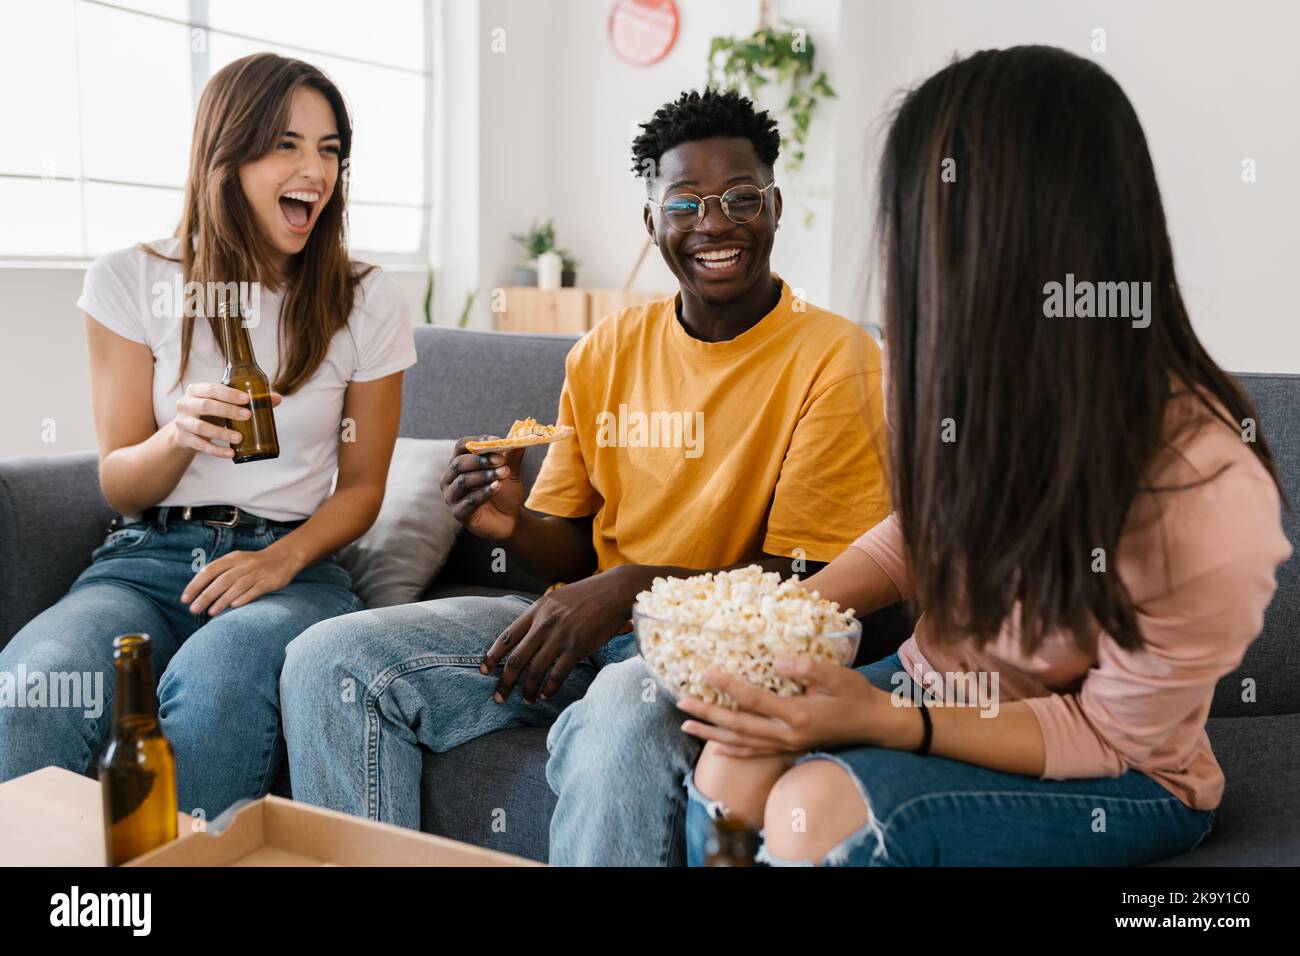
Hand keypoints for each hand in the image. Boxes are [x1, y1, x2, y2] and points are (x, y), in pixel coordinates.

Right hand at [174, 383, 282, 458]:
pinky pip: (200, 445)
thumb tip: (277, 399)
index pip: (212, 389)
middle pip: (206, 406)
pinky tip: (231, 453)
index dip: (229, 394)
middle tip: (247, 416)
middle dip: (228, 411)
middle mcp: (186, 404)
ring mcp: (182, 422)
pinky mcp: (184, 439)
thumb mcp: (224, 402)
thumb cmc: (211, 411)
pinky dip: (216, 450)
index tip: (247, 399)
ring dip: (222, 433)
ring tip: (240, 438)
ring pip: (201, 427)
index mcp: (196, 390)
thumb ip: (248, 400)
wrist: (187, 429)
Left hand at [180, 545, 302, 615]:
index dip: (196, 585)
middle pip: (221, 580)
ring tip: (210, 612)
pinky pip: (255, 590)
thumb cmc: (255, 564)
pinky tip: (234, 606)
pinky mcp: (269, 581)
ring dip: (222, 599)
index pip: (209, 570)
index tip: (185, 599)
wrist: (285, 557)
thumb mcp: (237, 562)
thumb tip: (199, 592)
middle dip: (206, 595)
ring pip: (237, 586)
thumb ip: (220, 573)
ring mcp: (257, 572)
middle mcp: (243, 564)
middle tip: (193, 610)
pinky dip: (244, 597)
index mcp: (232, 558)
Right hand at [441, 437, 526, 539]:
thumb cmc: (504, 492)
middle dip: (481, 460)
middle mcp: (450, 479)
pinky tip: (498, 486)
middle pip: (459, 463)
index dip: (477, 441)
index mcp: (459, 464)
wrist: (510, 519)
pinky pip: (469, 501)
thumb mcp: (510, 471)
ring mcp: (452, 497)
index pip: (461, 446)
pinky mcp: (459, 513)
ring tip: (503, 472)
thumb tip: (520, 438)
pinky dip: (484, 492)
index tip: (496, 441)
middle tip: (501, 460)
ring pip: (463, 481)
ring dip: (484, 475)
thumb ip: (512, 456)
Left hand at [481, 570, 638, 703]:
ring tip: (525, 699)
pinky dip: (549, 689)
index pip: (507, 637)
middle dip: (504, 682)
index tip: (484, 671)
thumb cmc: (587, 594)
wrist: (614, 592)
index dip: (493, 656)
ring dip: (527, 689)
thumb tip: (527, 633)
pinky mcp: (577, 648)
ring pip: (535, 671)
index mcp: (537, 610)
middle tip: (498, 697)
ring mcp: (560, 637)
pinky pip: (557, 675)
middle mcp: (544, 625)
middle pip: (516, 659)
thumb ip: (541, 614)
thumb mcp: (557, 598)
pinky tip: (545, 695)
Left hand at [677, 657, 915, 757]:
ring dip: (712, 734)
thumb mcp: (837, 676)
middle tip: (682, 703)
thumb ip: (807, 668)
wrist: (874, 725)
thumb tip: (778, 660)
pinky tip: (716, 747)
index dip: (727, 686)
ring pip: (741, 743)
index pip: (753, 700)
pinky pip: (755, 753)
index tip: (705, 673)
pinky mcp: (789, 749)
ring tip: (687, 725)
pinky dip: (732, 750)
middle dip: (707, 714)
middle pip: (738, 725)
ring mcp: (787, 746)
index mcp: (797, 715)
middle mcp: (787, 735)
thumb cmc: (856, 695)